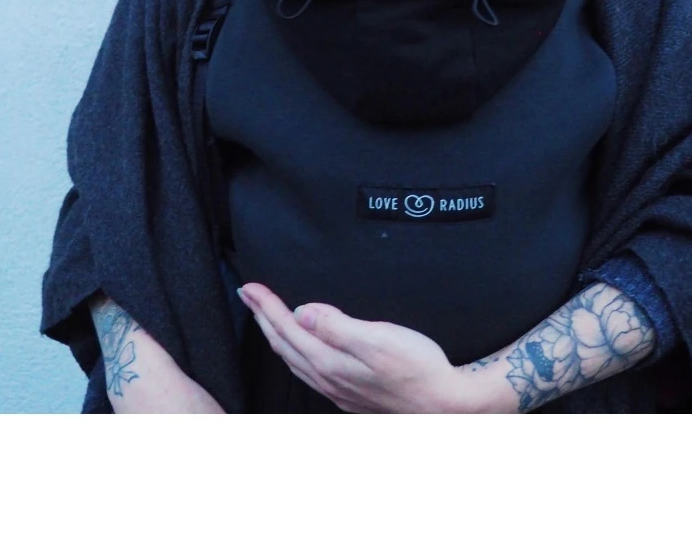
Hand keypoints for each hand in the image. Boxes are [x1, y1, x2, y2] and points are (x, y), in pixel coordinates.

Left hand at [238, 283, 473, 412]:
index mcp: (329, 361)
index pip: (287, 327)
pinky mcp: (349, 395)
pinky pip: (307, 371)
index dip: (266, 304)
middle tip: (247, 293)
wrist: (444, 405)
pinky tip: (299, 350)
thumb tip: (301, 312)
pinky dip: (293, 352)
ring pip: (293, 360)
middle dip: (262, 316)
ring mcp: (337, 390)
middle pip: (283, 344)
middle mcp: (327, 379)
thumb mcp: (378, 337)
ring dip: (274, 335)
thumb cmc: (417, 368)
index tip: (249, 286)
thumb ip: (336, 325)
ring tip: (264, 317)